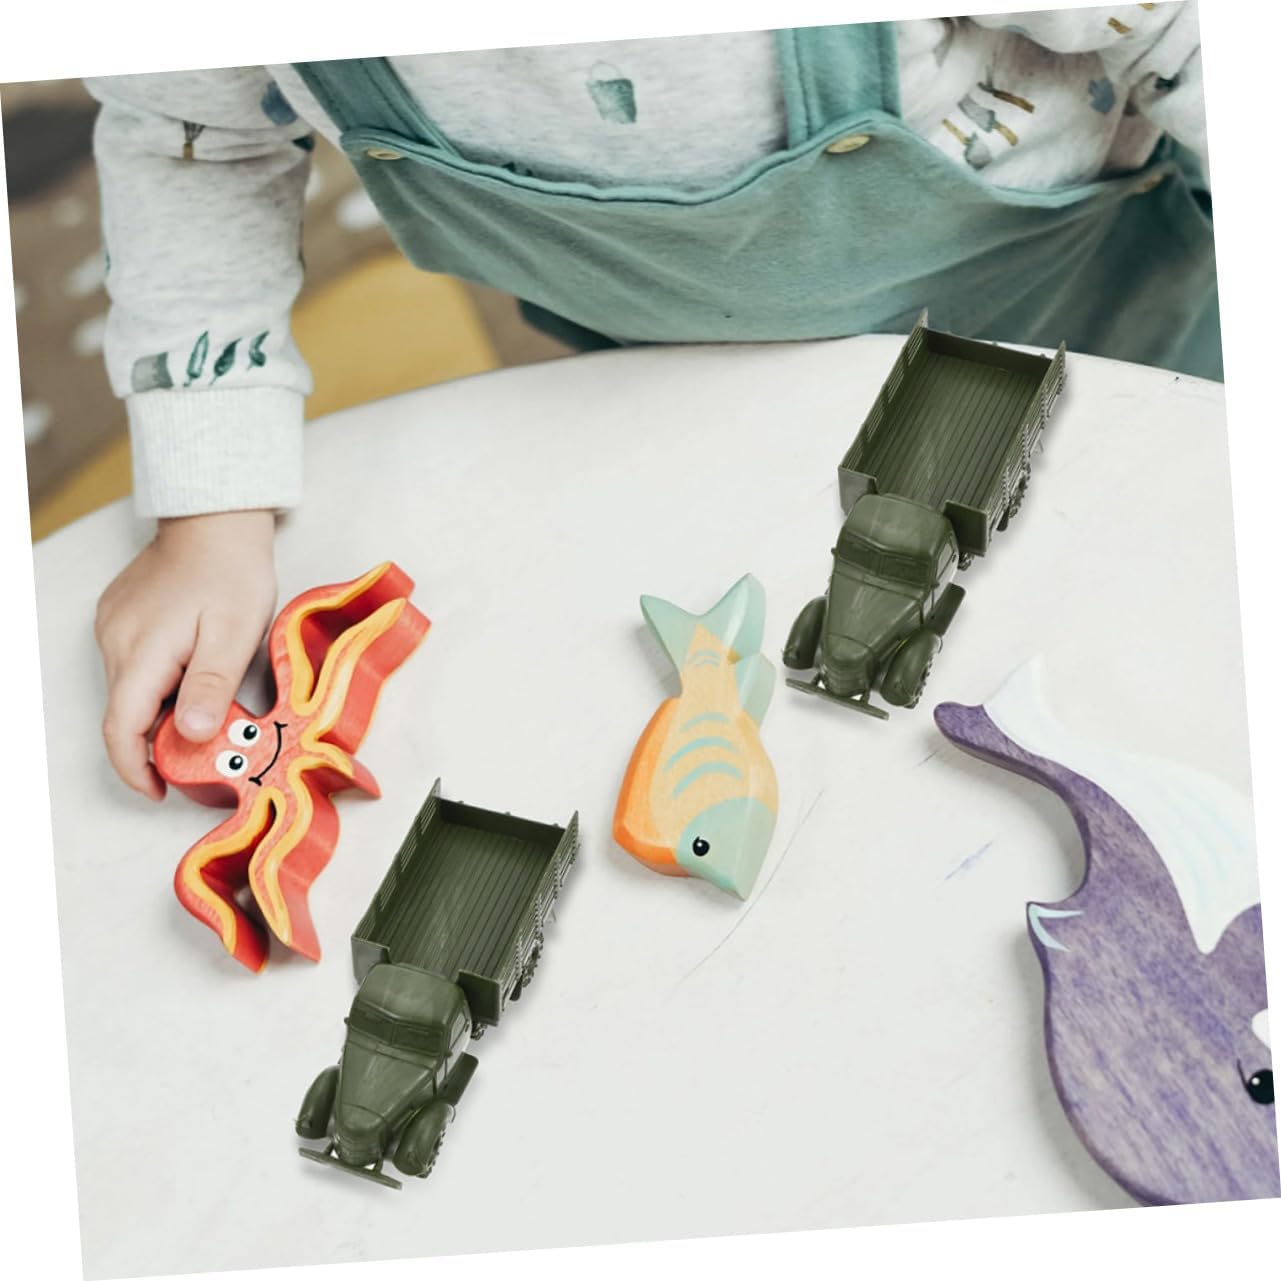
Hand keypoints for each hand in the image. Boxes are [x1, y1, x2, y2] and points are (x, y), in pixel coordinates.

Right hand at [94, 510, 276, 798]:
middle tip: (200, 758)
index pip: (122, 729)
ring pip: (129, 692)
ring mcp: (113, 628)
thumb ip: (210, 685)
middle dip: (156, 745)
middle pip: (125, 714)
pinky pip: (133, 667)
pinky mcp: (121, 618)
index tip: (160, 791)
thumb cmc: (232, 572)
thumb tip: (188, 734)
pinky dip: (158, 686)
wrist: (217, 519)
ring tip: (204, 718)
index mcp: (140, 652)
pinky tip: (192, 678)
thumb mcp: (233, 633)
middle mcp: (115, 642)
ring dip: (159, 714)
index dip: (137, 769)